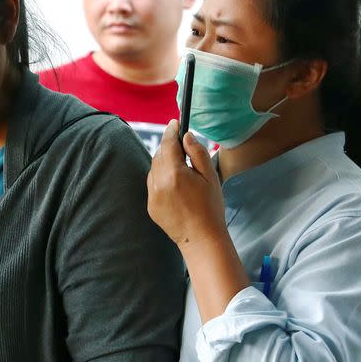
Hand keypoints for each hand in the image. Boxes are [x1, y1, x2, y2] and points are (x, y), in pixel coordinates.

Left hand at [147, 120, 227, 245]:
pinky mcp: (150, 206)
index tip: (175, 123)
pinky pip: (153, 184)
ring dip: (164, 163)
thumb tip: (186, 136)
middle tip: (182, 146)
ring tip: (181, 169)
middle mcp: (158, 183)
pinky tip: (176, 186)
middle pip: (159, 155)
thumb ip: (197, 153)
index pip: (168, 144)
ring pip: (154, 169)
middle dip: (169, 147)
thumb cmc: (210, 207)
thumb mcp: (210, 176)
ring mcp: (152, 195)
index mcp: (174, 173)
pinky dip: (161, 179)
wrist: (202, 238)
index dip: (171, 131)